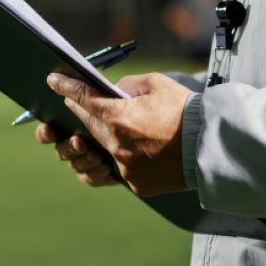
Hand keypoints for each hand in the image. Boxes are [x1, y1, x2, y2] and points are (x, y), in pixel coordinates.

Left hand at [46, 72, 192, 196]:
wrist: (213, 147)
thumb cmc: (187, 111)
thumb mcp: (156, 84)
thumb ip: (127, 86)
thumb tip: (111, 91)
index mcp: (118, 118)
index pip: (83, 99)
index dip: (66, 88)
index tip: (53, 81)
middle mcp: (116, 145)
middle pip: (88, 124)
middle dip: (80, 111)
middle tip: (76, 100)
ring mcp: (125, 167)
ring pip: (101, 148)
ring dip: (100, 135)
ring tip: (108, 125)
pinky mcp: (136, 184)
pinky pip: (120, 167)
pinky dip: (123, 155)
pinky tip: (133, 145)